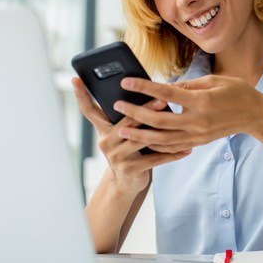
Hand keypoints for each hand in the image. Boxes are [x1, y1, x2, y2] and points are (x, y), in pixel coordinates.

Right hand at [71, 77, 190, 194]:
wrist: (127, 183)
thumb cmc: (130, 151)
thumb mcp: (124, 134)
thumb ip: (129, 118)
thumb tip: (146, 92)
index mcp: (103, 129)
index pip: (89, 110)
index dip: (81, 94)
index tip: (75, 78)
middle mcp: (106, 141)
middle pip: (127, 121)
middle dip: (145, 109)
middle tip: (162, 98)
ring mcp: (117, 156)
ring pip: (142, 138)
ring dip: (161, 129)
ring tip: (177, 121)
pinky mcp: (131, 169)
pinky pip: (155, 158)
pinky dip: (172, 154)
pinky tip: (186, 149)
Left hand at [113, 75, 262, 152]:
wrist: (254, 115)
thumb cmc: (236, 92)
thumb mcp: (213, 80)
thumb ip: (187, 85)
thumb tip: (164, 87)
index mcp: (200, 101)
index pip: (165, 94)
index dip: (143, 88)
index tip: (126, 82)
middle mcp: (197, 120)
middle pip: (158, 120)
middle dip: (135, 114)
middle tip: (117, 106)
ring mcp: (198, 134)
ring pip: (162, 139)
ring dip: (140, 135)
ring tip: (122, 130)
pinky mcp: (199, 141)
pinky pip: (173, 147)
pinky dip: (156, 145)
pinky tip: (144, 141)